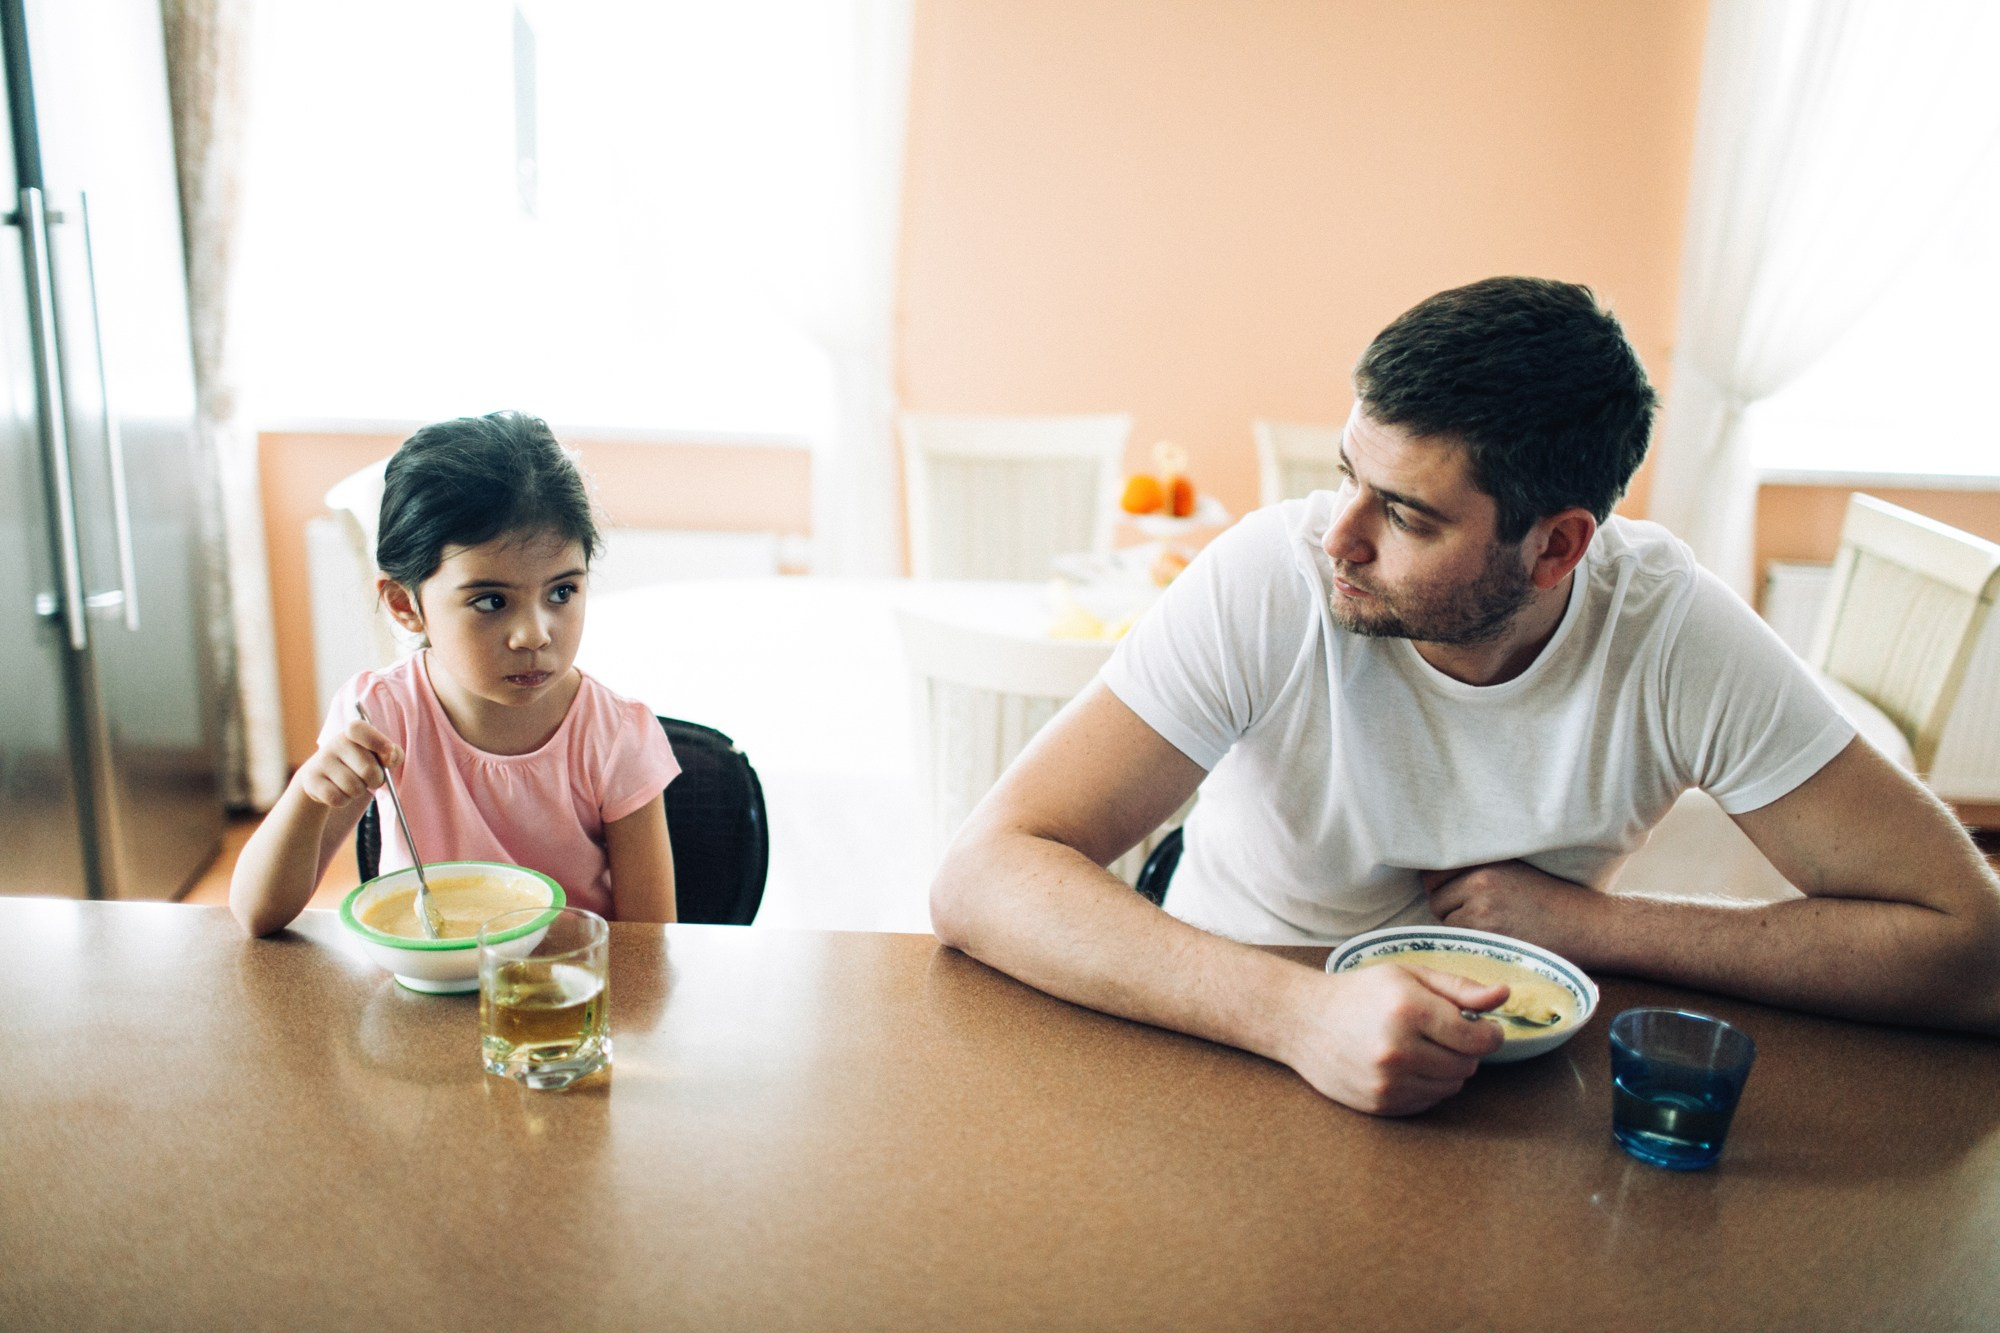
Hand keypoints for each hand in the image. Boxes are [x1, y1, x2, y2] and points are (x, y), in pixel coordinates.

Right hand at [294, 719, 400, 810]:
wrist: (324, 776)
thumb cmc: (361, 763)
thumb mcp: (378, 755)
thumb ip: (392, 753)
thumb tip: (390, 756)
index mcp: (353, 732)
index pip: (359, 729)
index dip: (377, 740)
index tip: (388, 753)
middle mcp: (334, 743)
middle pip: (368, 770)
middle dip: (376, 780)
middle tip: (371, 779)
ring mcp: (321, 761)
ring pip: (354, 788)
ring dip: (359, 792)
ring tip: (352, 784)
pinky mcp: (310, 780)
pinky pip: (338, 799)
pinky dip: (344, 801)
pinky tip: (339, 791)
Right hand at [1282, 962, 1507, 1114]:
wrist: (1304, 1021)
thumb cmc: (1360, 993)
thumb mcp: (1409, 976)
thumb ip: (1460, 988)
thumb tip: (1504, 996)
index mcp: (1408, 1010)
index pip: (1478, 1038)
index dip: (1489, 1033)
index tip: (1485, 1027)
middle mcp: (1398, 1049)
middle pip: (1467, 1065)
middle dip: (1465, 1049)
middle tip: (1443, 1033)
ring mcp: (1387, 1082)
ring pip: (1450, 1087)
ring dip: (1446, 1069)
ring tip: (1421, 1047)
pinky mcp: (1380, 1104)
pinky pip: (1427, 1101)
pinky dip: (1426, 1085)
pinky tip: (1405, 1065)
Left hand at [1423, 860, 1599, 951]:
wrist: (1585, 925)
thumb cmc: (1551, 900)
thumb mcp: (1514, 871)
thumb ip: (1479, 870)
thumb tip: (1437, 875)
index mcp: (1486, 861)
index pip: (1435, 872)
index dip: (1441, 885)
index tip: (1454, 893)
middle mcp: (1480, 881)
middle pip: (1436, 899)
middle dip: (1449, 908)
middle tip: (1478, 915)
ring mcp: (1482, 910)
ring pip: (1446, 922)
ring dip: (1459, 928)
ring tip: (1491, 928)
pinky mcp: (1488, 935)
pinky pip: (1459, 941)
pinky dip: (1469, 944)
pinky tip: (1494, 940)